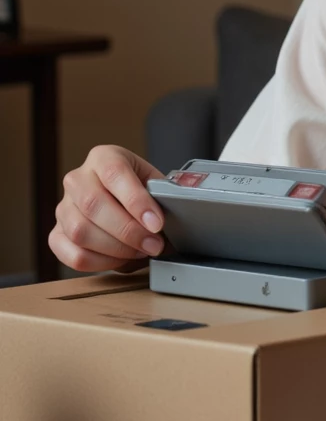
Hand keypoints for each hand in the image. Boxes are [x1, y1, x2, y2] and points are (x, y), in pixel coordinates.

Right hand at [50, 146, 165, 272]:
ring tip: (140, 251)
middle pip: (93, 204)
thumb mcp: (153, 182)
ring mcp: (63, 207)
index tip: (156, 223)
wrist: (122, 200)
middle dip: (129, 231)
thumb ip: (162, 194)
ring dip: (116, 249)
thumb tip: (175, 208)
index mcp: (103, 157)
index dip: (136, 201)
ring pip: (80, 231)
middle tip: (154, 244)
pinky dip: (99, 262)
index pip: (115, 174)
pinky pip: (72, 254)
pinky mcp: (56, 234)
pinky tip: (120, 259)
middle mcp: (77, 179)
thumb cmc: (139, 191)